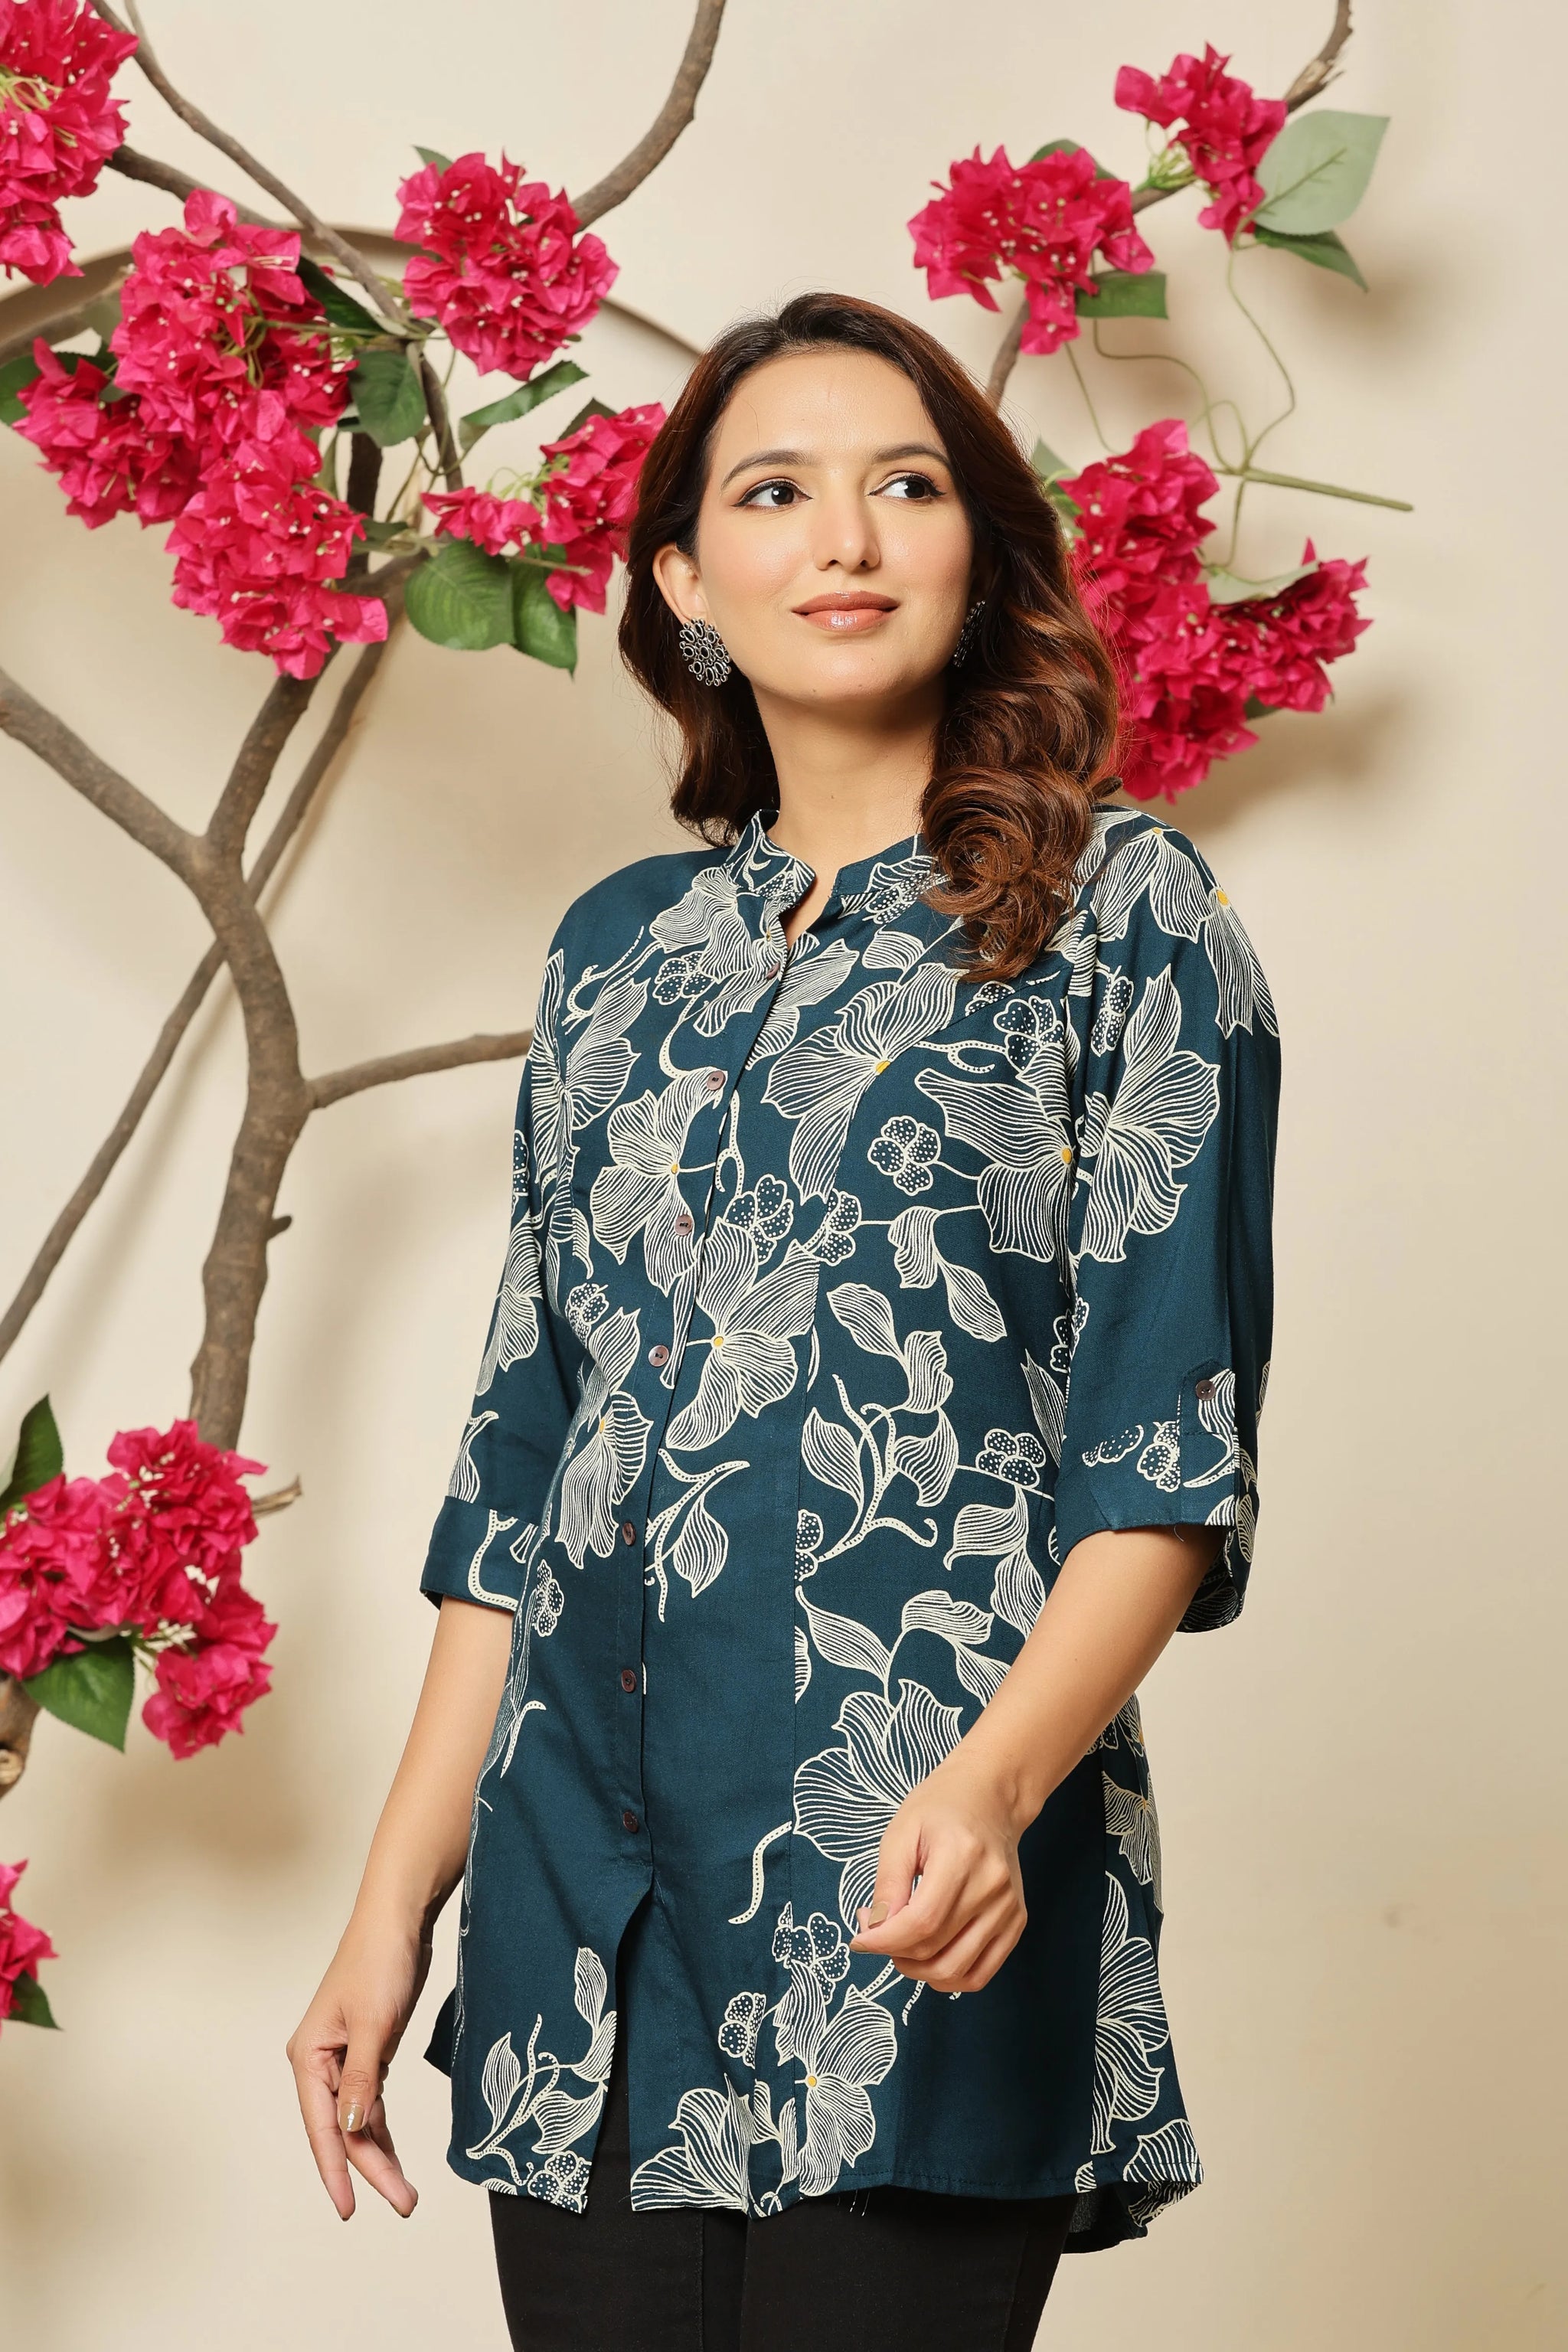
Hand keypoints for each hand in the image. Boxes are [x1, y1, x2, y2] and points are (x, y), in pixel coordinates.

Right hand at [285, 1915, 430, 2219]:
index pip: (322, 2127)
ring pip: (358, 2120)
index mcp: (309, 2057)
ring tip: (405, 2193)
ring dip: (379, 2153)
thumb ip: (362, 2079)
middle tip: (404, 2203)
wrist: (399, 1919)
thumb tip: (349, 2130)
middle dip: (371, 2168)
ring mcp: (343, 2058)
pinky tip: (393, 2154)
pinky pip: (370, 2102)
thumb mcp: (374, 2023)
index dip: (336, 2171)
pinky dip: (382, 2127)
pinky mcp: (367, 2051)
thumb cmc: (379, 1961)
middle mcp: (320, 2063)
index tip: (348, 2210)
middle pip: (342, 2130)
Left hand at [846, 1746, 1028, 1994]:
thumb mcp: (901, 1833)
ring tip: (900, 1944)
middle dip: (894, 1952)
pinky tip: (927, 1957)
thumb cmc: (941, 1808)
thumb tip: (875, 1931)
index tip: (858, 1939)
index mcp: (962, 1856)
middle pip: (936, 1949)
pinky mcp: (1016, 1922)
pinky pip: (980, 1973)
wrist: (991, 1797)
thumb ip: (888, 1885)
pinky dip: (948, 1976)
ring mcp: (1009, 1908)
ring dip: (918, 1970)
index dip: (884, 1941)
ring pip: (957, 1970)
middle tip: (876, 1931)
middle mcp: (992, 1887)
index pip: (922, 1922)